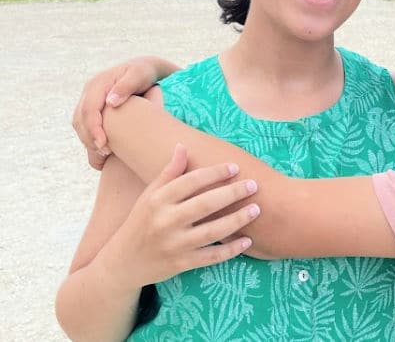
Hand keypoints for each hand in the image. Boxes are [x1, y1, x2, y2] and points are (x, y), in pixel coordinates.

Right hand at [72, 57, 178, 168]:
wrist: (144, 70)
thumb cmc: (144, 73)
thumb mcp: (139, 75)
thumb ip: (126, 86)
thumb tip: (111, 102)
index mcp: (98, 83)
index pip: (89, 109)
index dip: (94, 129)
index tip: (104, 145)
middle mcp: (89, 91)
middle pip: (80, 119)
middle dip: (90, 139)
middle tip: (105, 154)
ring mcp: (88, 99)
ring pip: (79, 125)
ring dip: (88, 141)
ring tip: (105, 154)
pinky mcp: (91, 108)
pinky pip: (83, 126)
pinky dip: (90, 138)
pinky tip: (103, 149)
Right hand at [102, 144, 259, 288]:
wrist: (122, 263)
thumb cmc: (140, 222)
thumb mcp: (149, 195)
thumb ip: (168, 172)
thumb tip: (182, 146)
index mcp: (158, 200)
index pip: (191, 181)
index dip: (214, 173)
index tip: (234, 167)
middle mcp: (165, 221)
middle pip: (205, 204)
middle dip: (232, 193)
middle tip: (253, 185)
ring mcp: (174, 245)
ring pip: (212, 232)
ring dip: (237, 220)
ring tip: (256, 209)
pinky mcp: (180, 264)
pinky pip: (210, 257)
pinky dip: (230, 250)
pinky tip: (247, 241)